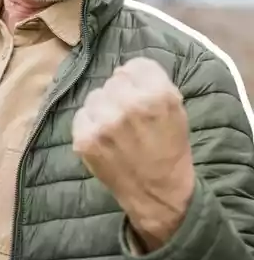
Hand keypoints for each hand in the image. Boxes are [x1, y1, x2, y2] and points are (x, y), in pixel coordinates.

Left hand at [71, 57, 195, 248]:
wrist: (158, 194)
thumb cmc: (170, 151)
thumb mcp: (177, 113)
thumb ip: (155, 85)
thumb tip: (127, 69)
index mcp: (157, 96)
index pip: (136, 65)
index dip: (139, 79)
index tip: (142, 93)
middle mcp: (128, 105)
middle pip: (115, 80)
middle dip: (122, 94)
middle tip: (131, 118)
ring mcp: (103, 122)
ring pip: (95, 96)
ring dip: (104, 108)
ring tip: (118, 130)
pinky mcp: (84, 138)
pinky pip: (82, 115)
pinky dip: (91, 124)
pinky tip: (105, 139)